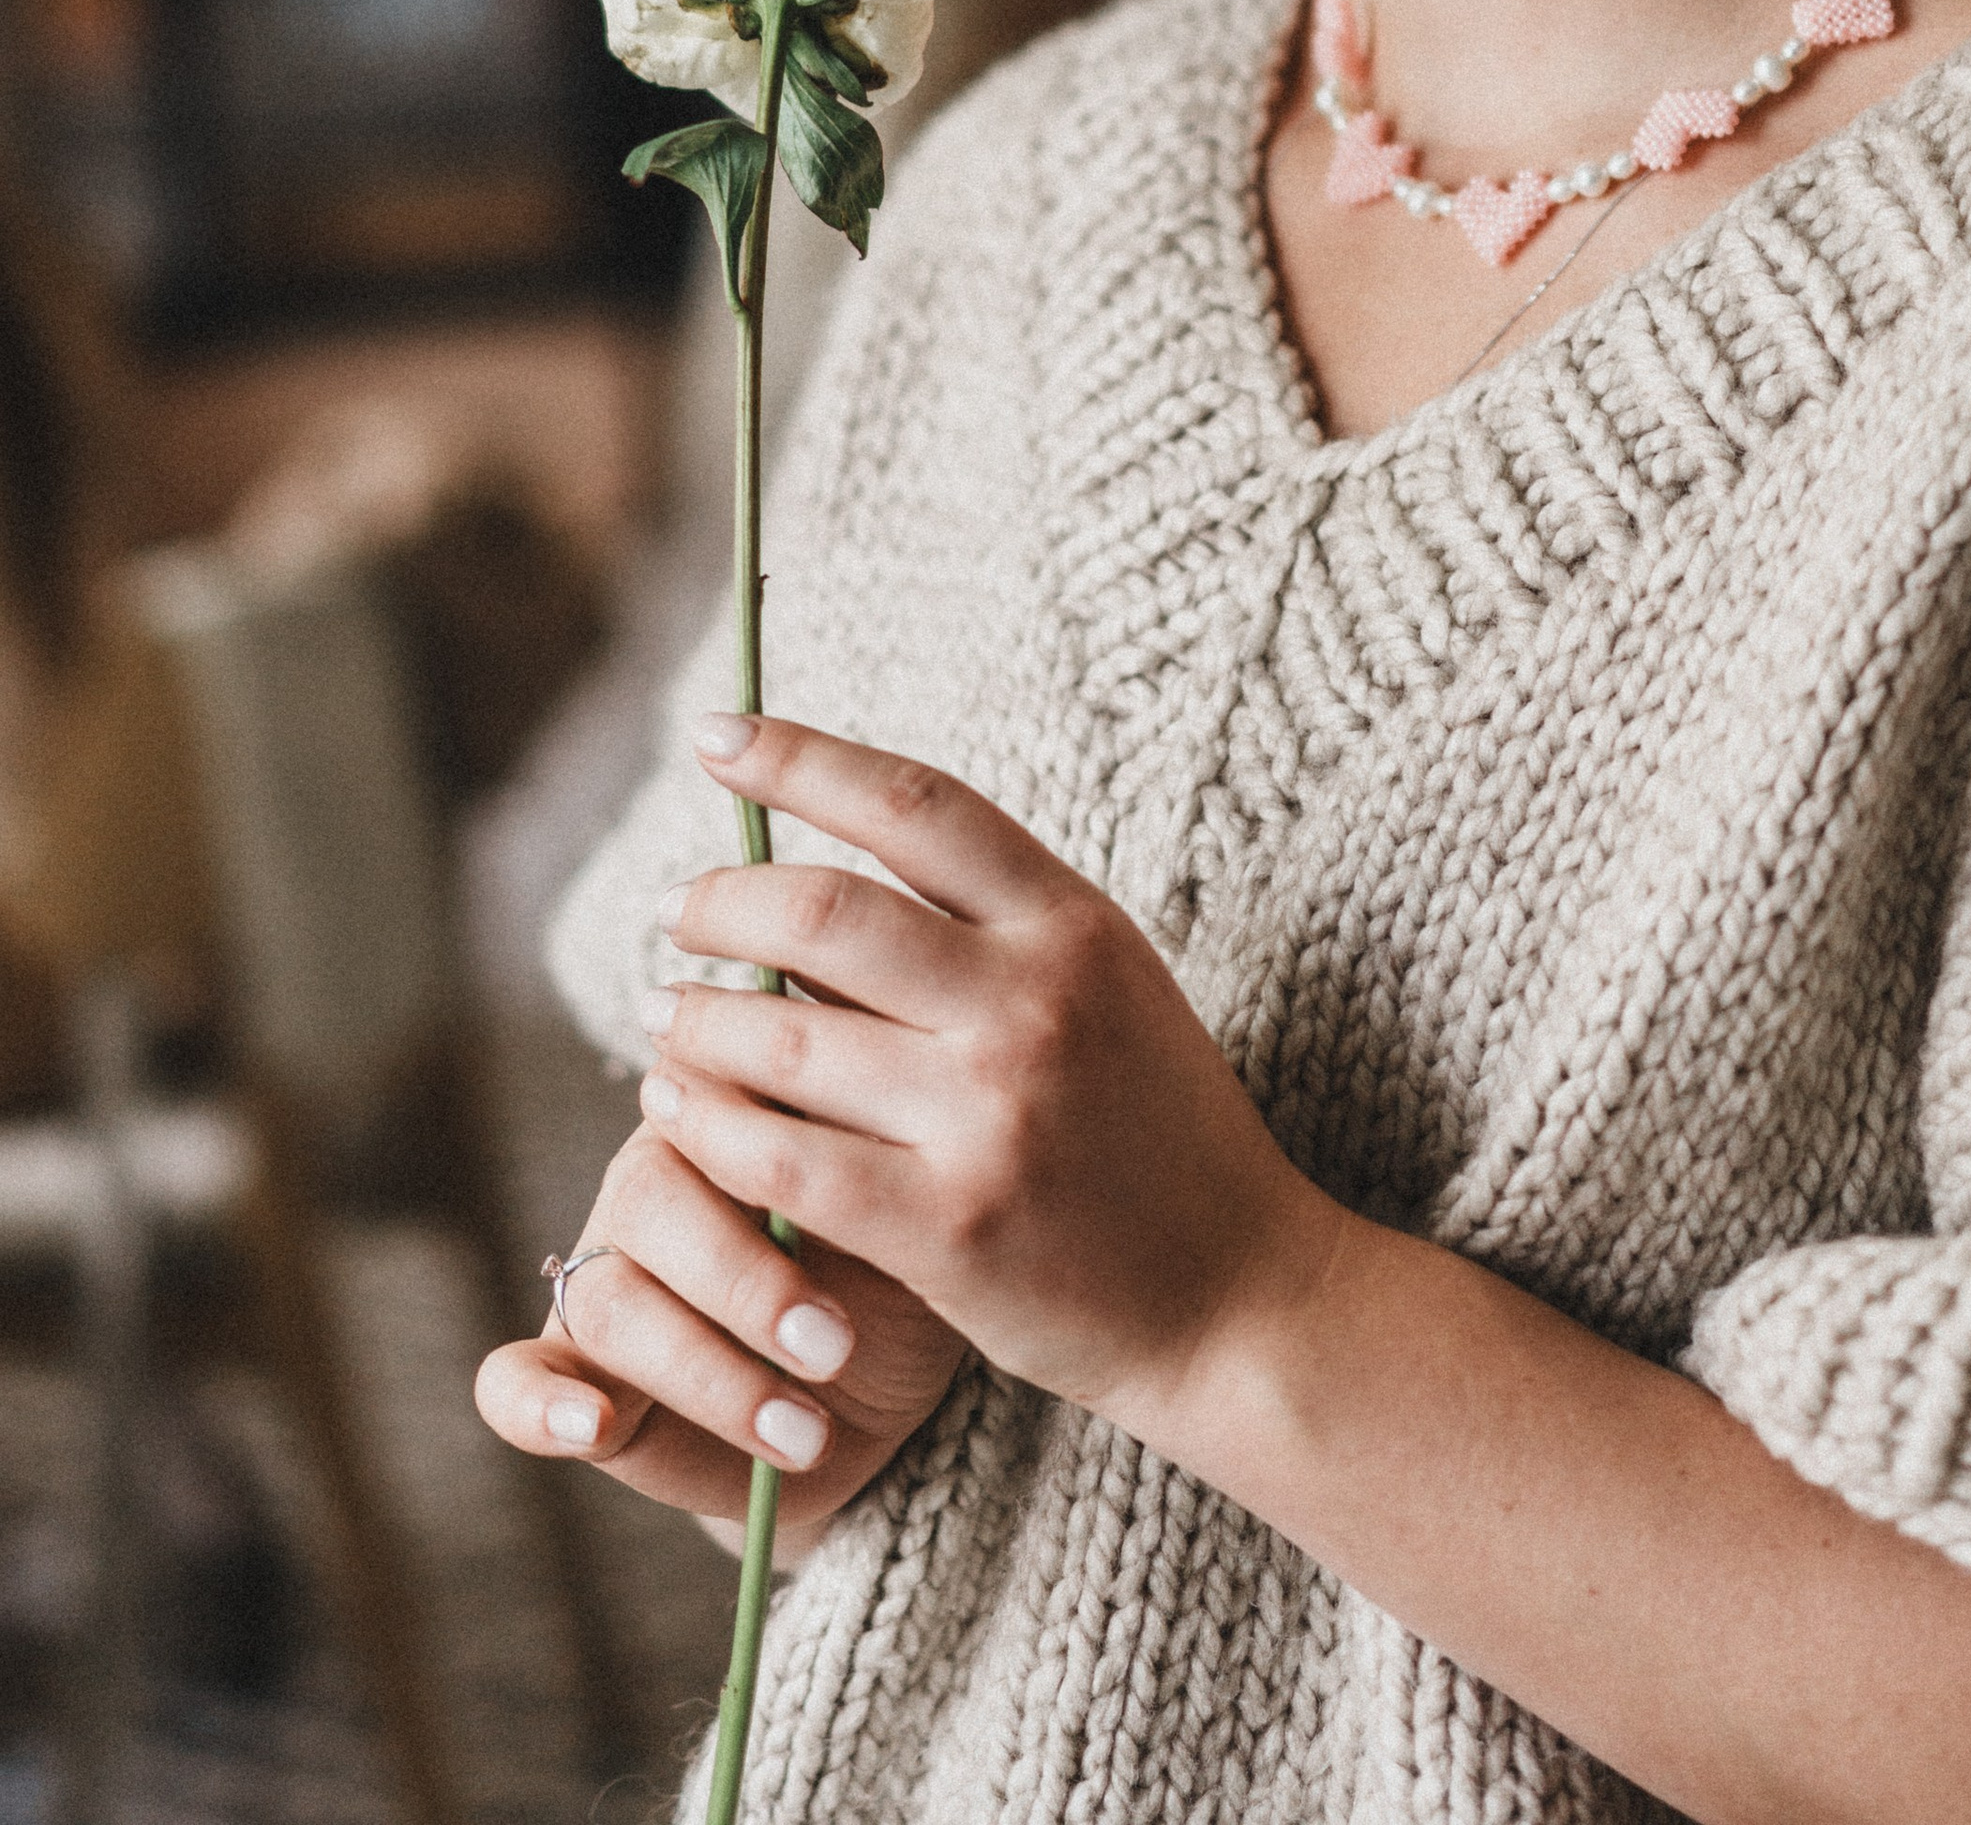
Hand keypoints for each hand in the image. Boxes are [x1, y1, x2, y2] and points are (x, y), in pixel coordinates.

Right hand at [473, 1112, 969, 1549]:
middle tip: (836, 1346)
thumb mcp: (913, 1215)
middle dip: (746, 1283)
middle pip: (651, 1200)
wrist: (886, 1391)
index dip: (768, 1155)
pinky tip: (589, 1429)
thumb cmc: (906, 1274)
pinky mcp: (574, 1374)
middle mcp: (653, 1179)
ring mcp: (601, 1272)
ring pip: (607, 1300)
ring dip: (705, 1373)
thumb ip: (869, 1159)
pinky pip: (512, 1381)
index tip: (859, 1221)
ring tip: (803, 1433)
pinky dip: (536, 1405)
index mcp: (728, 1110)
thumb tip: (856, 1112)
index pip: (705, 1098)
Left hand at [632, 710, 1339, 1436]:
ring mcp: (990, 1113)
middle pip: (824, 912)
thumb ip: (993, 931)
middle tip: (675, 912)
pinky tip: (677, 1113)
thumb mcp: (1108, 990)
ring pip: (783, 1039)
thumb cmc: (1159, 1135)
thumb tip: (824, 880)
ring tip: (666, 1018)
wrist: (1240, 1298)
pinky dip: (709, 1127)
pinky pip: (782, 1161)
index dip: (800, 757)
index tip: (717, 736)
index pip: (916, 802)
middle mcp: (1033, 1000)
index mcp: (1074, 924)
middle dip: (721, 902)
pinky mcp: (950, 1226)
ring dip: (697, 1020)